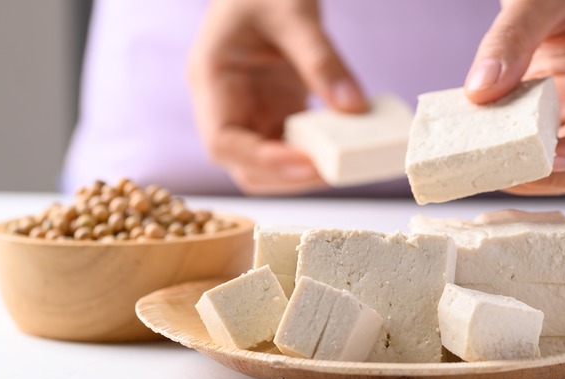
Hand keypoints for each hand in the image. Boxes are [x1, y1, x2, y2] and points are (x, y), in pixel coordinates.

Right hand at [188, 0, 366, 194]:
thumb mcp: (294, 13)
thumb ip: (322, 60)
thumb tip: (354, 109)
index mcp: (211, 79)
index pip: (222, 142)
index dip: (262, 162)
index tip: (307, 163)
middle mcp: (224, 106)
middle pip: (243, 167)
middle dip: (286, 176)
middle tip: (334, 170)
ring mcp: (248, 114)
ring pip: (266, 167)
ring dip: (302, 172)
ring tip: (343, 163)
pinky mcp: (272, 115)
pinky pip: (290, 149)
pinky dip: (315, 156)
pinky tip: (344, 148)